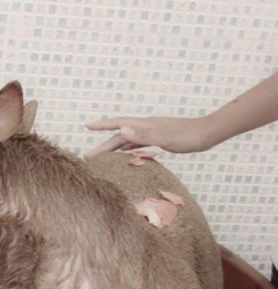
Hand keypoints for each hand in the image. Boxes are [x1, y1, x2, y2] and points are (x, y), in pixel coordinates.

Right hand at [84, 116, 214, 159]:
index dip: (102, 125)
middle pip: (119, 136)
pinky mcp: (158, 139)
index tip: (86, 126)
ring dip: (113, 149)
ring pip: (127, 141)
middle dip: (103, 145)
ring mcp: (152, 133)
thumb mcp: (164, 137)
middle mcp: (145, 127)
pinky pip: (138, 144)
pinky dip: (128, 150)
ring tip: (101, 159)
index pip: (118, 124)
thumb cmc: (188, 136)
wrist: (208, 134)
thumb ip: (142, 135)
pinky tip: (125, 156)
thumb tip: (122, 130)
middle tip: (87, 157)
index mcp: (144, 125)